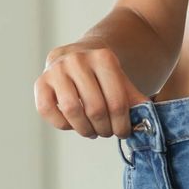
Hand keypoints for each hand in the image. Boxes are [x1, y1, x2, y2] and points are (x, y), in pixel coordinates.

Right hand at [33, 44, 147, 138]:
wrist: (78, 55)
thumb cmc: (103, 76)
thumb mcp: (121, 81)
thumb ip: (134, 100)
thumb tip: (147, 125)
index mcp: (103, 57)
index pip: (117, 102)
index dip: (122, 124)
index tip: (123, 132)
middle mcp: (77, 59)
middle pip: (95, 108)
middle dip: (104, 128)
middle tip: (107, 133)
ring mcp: (57, 69)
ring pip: (72, 111)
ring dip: (85, 129)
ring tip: (92, 131)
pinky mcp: (40, 82)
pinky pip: (48, 111)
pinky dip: (63, 125)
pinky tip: (73, 124)